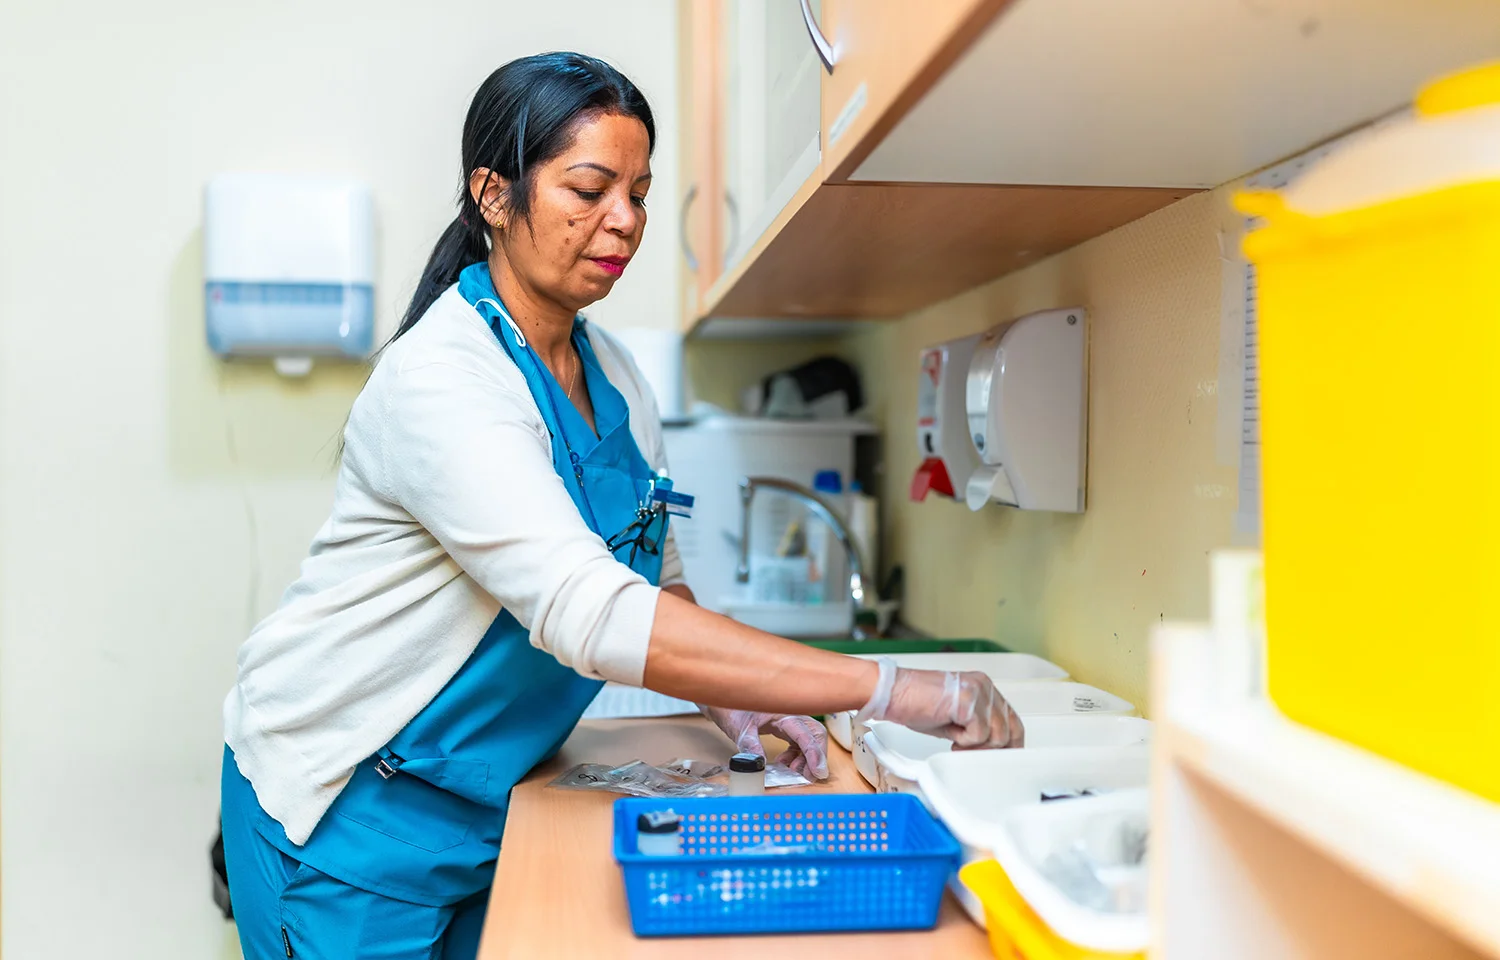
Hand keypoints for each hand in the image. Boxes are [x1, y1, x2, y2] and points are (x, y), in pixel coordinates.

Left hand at [699, 706, 829, 779]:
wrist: (725, 698)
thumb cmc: (733, 709)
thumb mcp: (740, 729)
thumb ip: (750, 745)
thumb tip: (759, 764)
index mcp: (783, 713)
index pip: (806, 734)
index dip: (814, 754)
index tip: (817, 772)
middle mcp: (791, 715)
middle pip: (816, 734)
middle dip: (817, 756)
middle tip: (810, 776)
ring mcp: (789, 721)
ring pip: (810, 739)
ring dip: (807, 758)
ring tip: (793, 771)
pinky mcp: (785, 728)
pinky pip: (799, 742)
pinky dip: (797, 756)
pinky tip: (785, 763)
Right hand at [857, 659, 1023, 748]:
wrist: (892, 693)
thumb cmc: (916, 704)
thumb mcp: (955, 718)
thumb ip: (977, 729)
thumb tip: (991, 749)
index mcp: (983, 687)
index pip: (1012, 719)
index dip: (1010, 743)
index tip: (999, 756)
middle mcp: (984, 686)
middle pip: (1010, 729)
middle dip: (990, 748)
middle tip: (967, 750)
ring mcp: (977, 691)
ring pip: (997, 735)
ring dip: (974, 745)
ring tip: (955, 741)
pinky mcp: (967, 701)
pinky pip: (979, 735)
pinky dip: (963, 741)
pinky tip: (950, 734)